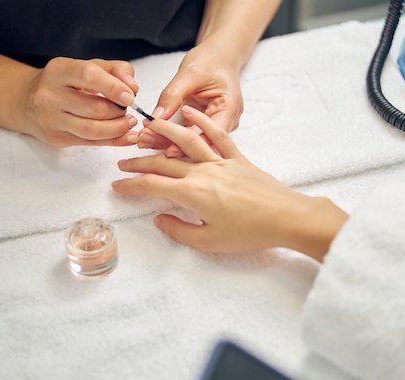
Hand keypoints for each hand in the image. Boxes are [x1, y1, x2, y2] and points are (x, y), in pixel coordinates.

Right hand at [23, 58, 139, 147]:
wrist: (28, 101)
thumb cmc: (66, 81)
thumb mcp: (89, 66)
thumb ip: (116, 70)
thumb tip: (133, 88)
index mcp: (58, 70)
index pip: (88, 76)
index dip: (113, 87)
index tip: (130, 96)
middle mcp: (50, 95)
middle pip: (95, 108)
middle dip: (119, 110)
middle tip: (126, 108)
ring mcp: (51, 119)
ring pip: (93, 130)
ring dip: (118, 128)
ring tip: (128, 121)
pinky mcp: (56, 138)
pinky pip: (91, 143)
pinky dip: (115, 140)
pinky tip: (127, 136)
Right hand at [113, 106, 347, 260]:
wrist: (287, 217)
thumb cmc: (249, 233)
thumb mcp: (210, 242)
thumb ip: (179, 230)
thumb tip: (159, 219)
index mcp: (192, 193)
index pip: (152, 185)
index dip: (131, 185)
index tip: (117, 185)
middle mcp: (202, 173)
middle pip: (163, 162)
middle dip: (139, 162)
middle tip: (122, 163)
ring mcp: (220, 162)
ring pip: (186, 141)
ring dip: (165, 132)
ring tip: (148, 126)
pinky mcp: (238, 159)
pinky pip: (218, 136)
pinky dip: (204, 123)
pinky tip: (192, 112)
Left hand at [133, 44, 243, 154]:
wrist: (217, 56)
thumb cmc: (211, 61)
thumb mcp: (190, 73)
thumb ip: (173, 96)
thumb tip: (156, 118)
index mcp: (230, 108)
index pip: (211, 134)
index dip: (189, 142)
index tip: (164, 143)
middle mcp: (226, 121)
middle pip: (200, 142)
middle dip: (172, 143)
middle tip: (146, 139)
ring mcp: (214, 125)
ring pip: (192, 142)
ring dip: (167, 141)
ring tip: (144, 138)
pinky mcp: (202, 126)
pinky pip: (186, 135)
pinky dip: (169, 135)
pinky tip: (151, 135)